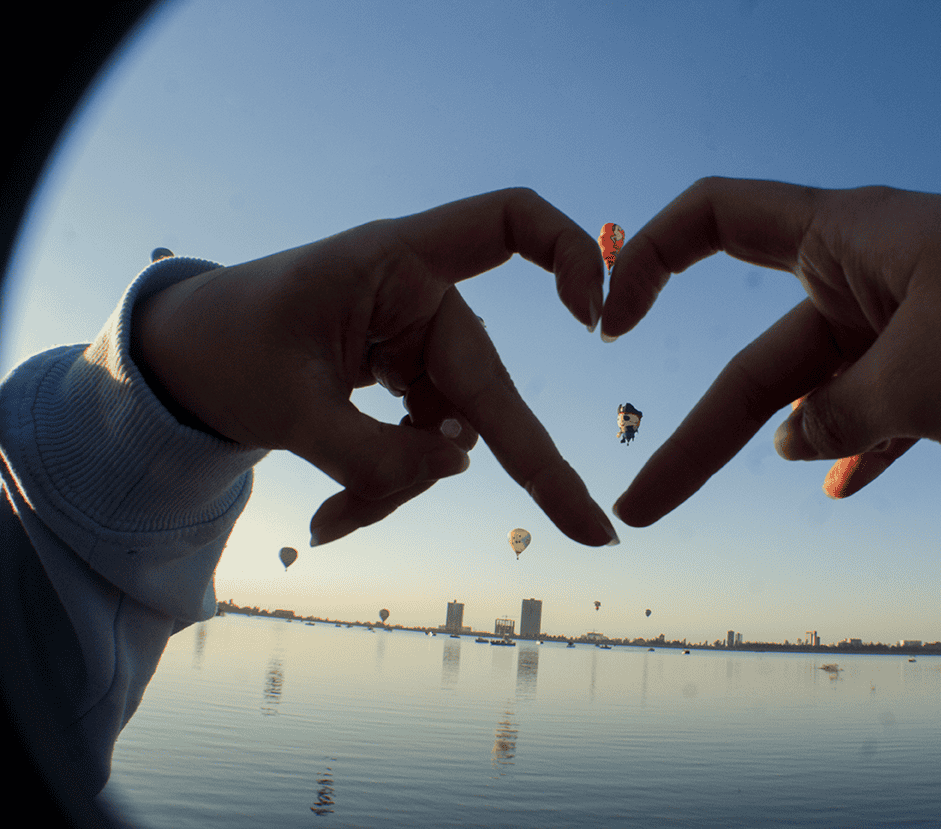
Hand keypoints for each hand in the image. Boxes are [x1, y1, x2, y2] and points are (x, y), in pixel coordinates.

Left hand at [133, 188, 617, 546]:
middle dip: (527, 467)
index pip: (508, 220)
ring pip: (454, 433)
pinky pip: (423, 446)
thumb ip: (372, 451)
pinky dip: (386, 485)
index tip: (594, 317)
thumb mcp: (285, 406)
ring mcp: (419, 345)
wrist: (182, 358)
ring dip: (402, 485)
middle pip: (490, 385)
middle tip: (591, 533)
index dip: (570, 251)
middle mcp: (421, 299)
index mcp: (397, 261)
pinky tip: (334, 517)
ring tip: (332, 520)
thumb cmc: (224, 348)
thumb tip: (459, 469)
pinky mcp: (407, 383)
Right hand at [604, 177, 940, 525]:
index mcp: (848, 239)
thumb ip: (840, 411)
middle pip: (760, 353)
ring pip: (822, 392)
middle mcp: (874, 275)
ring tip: (716, 499)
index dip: (648, 259)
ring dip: (771, 444)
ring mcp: (919, 324)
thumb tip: (796, 440)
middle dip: (696, 433)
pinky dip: (856, 443)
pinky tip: (832, 484)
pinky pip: (885, 408)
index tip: (610, 320)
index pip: (716, 218)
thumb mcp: (920, 375)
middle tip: (640, 503)